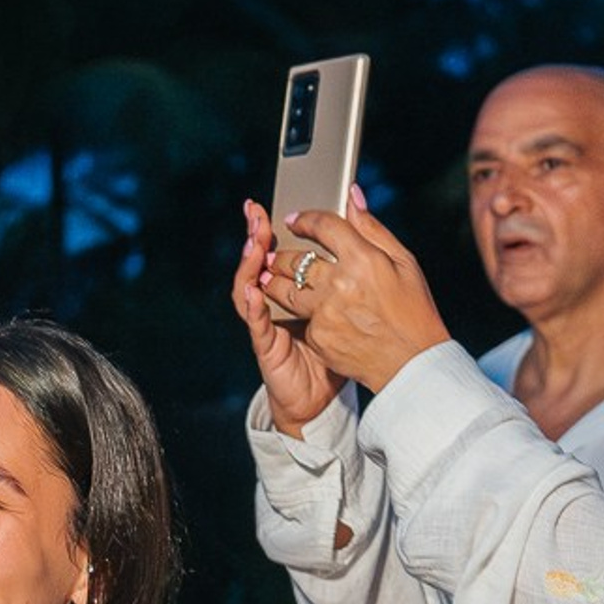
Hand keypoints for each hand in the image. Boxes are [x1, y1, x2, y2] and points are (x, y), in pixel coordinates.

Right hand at [233, 201, 341, 434]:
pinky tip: (253, 286)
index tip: (266, 206)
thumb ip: (352, 257)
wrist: (325, 397)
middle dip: (255, 236)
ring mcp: (267, 322)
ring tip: (254, 242)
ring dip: (249, 262)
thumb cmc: (341, 349)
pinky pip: (254, 320)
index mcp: (296, 287)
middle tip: (256, 215)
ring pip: (249, 285)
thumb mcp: (354, 297)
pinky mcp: (265, 344)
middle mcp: (275, 301)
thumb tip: (354, 206)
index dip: (268, 227)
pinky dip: (251, 302)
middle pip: (259, 262)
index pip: (277, 249)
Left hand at [257, 191, 449, 393]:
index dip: (305, 219)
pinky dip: (301, 312)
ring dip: (275, 280)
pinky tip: (306, 309)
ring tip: (275, 276)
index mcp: (363, 259)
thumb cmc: (413, 310)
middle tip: (279, 253)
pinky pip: (299, 317)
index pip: (323, 226)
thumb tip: (352, 195)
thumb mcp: (404, 262)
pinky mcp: (317, 336)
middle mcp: (339, 284)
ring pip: (284, 289)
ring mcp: (325, 313)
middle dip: (282, 254)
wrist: (412, 364)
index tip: (296, 219)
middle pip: (294, 259)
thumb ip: (372, 228)